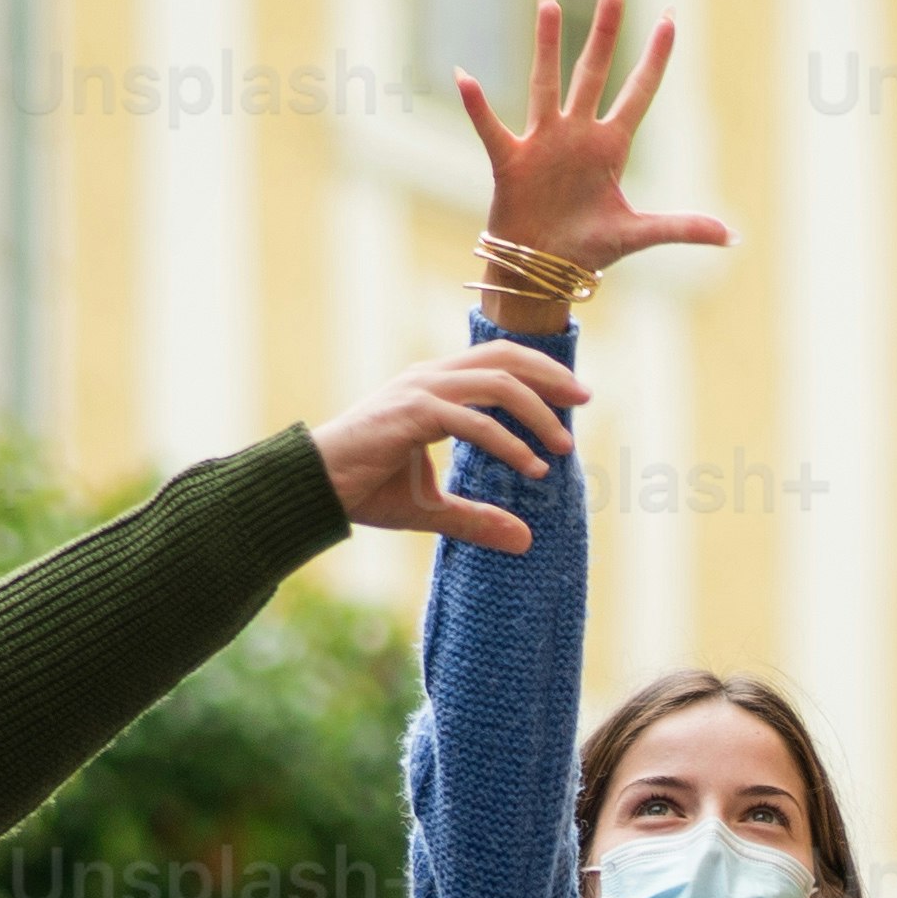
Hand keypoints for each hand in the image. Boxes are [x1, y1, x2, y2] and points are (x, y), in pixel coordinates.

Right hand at [317, 338, 584, 552]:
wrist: (311, 490)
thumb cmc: (362, 491)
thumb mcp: (432, 509)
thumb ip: (477, 518)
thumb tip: (525, 540)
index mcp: (434, 386)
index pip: (497, 361)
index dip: (540, 372)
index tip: (576, 397)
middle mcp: (429, 378)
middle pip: (504, 357)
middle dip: (550, 375)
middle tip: (586, 399)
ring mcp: (419, 391)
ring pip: (497, 383)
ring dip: (537, 411)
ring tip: (563, 446)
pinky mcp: (411, 414)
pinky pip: (473, 422)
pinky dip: (508, 442)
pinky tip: (531, 468)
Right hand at [461, 0, 732, 284]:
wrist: (543, 271)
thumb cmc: (588, 250)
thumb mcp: (639, 235)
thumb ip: (682, 227)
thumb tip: (733, 236)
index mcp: (610, 146)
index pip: (639, 91)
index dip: (655, 57)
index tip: (670, 18)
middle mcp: (577, 133)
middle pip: (594, 69)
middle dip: (606, 28)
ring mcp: (543, 142)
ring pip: (546, 81)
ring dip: (547, 41)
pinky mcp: (511, 161)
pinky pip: (490, 128)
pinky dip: (477, 106)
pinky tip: (464, 76)